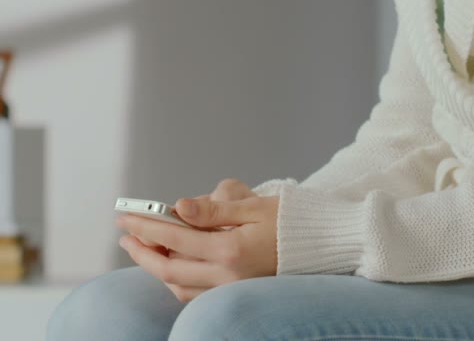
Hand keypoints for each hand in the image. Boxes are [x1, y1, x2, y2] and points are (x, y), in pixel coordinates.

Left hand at [116, 179, 278, 301]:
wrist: (321, 245)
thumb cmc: (290, 221)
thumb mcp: (253, 207)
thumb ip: (213, 210)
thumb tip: (179, 206)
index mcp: (231, 250)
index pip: (174, 238)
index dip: (145, 226)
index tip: (125, 216)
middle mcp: (228, 275)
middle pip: (170, 268)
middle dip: (142, 251)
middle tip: (125, 235)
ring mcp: (232, 289)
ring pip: (179, 286)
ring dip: (156, 268)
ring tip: (144, 247)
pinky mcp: (237, 293)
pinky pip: (196, 294)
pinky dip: (177, 281)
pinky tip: (172, 264)